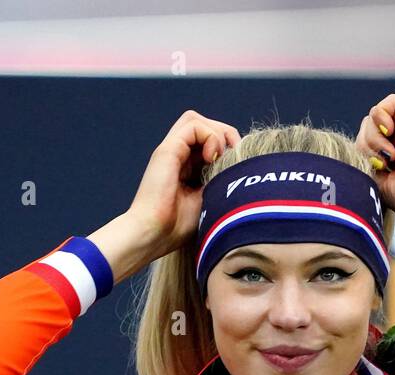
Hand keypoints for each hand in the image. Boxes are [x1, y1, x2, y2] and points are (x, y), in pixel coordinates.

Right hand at [128, 109, 241, 258]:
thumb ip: (221, 180)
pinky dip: (210, 137)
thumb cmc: (178, 227)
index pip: (209, 142)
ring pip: (197, 121)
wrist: (153, 234)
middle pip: (203, 125)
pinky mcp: (167, 150)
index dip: (228, 148)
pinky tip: (213, 159)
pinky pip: (193, 125)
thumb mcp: (209, 201)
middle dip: (225, 135)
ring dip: (217, 133)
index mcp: (186, 168)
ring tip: (222, 157)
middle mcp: (177, 156)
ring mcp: (171, 151)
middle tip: (235, 156)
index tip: (239, 167)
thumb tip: (241, 166)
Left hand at [355, 94, 394, 235]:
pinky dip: (382, 114)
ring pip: (374, 116)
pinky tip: (388, 131)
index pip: (361, 145)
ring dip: (373, 134)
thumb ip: (365, 164)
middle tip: (381, 163)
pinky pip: (391, 102)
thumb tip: (354, 148)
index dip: (360, 155)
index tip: (373, 173)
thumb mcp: (380, 185)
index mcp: (388, 162)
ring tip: (389, 154)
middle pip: (365, 129)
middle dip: (365, 145)